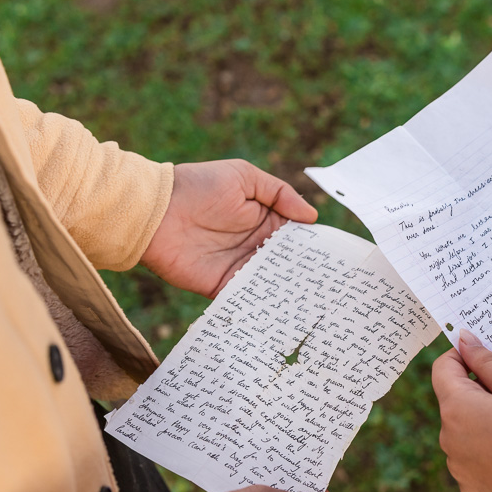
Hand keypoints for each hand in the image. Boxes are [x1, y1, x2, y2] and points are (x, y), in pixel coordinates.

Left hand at [141, 160, 316, 297]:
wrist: (156, 210)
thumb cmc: (199, 185)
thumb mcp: (244, 177)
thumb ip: (281, 194)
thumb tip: (311, 217)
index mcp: (263, 219)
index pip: (295, 236)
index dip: (314, 246)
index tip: (335, 257)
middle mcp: (254, 245)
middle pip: (287, 264)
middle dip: (306, 274)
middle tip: (332, 287)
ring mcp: (238, 266)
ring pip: (271, 283)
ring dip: (289, 291)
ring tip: (316, 305)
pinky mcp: (221, 285)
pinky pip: (246, 298)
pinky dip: (262, 305)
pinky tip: (284, 314)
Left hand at [431, 330, 491, 491]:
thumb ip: (490, 364)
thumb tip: (464, 341)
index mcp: (458, 409)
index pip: (442, 368)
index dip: (463, 355)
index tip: (489, 354)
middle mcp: (448, 438)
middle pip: (457, 399)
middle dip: (483, 390)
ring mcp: (458, 467)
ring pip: (467, 428)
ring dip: (488, 420)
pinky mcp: (471, 488)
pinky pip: (475, 456)